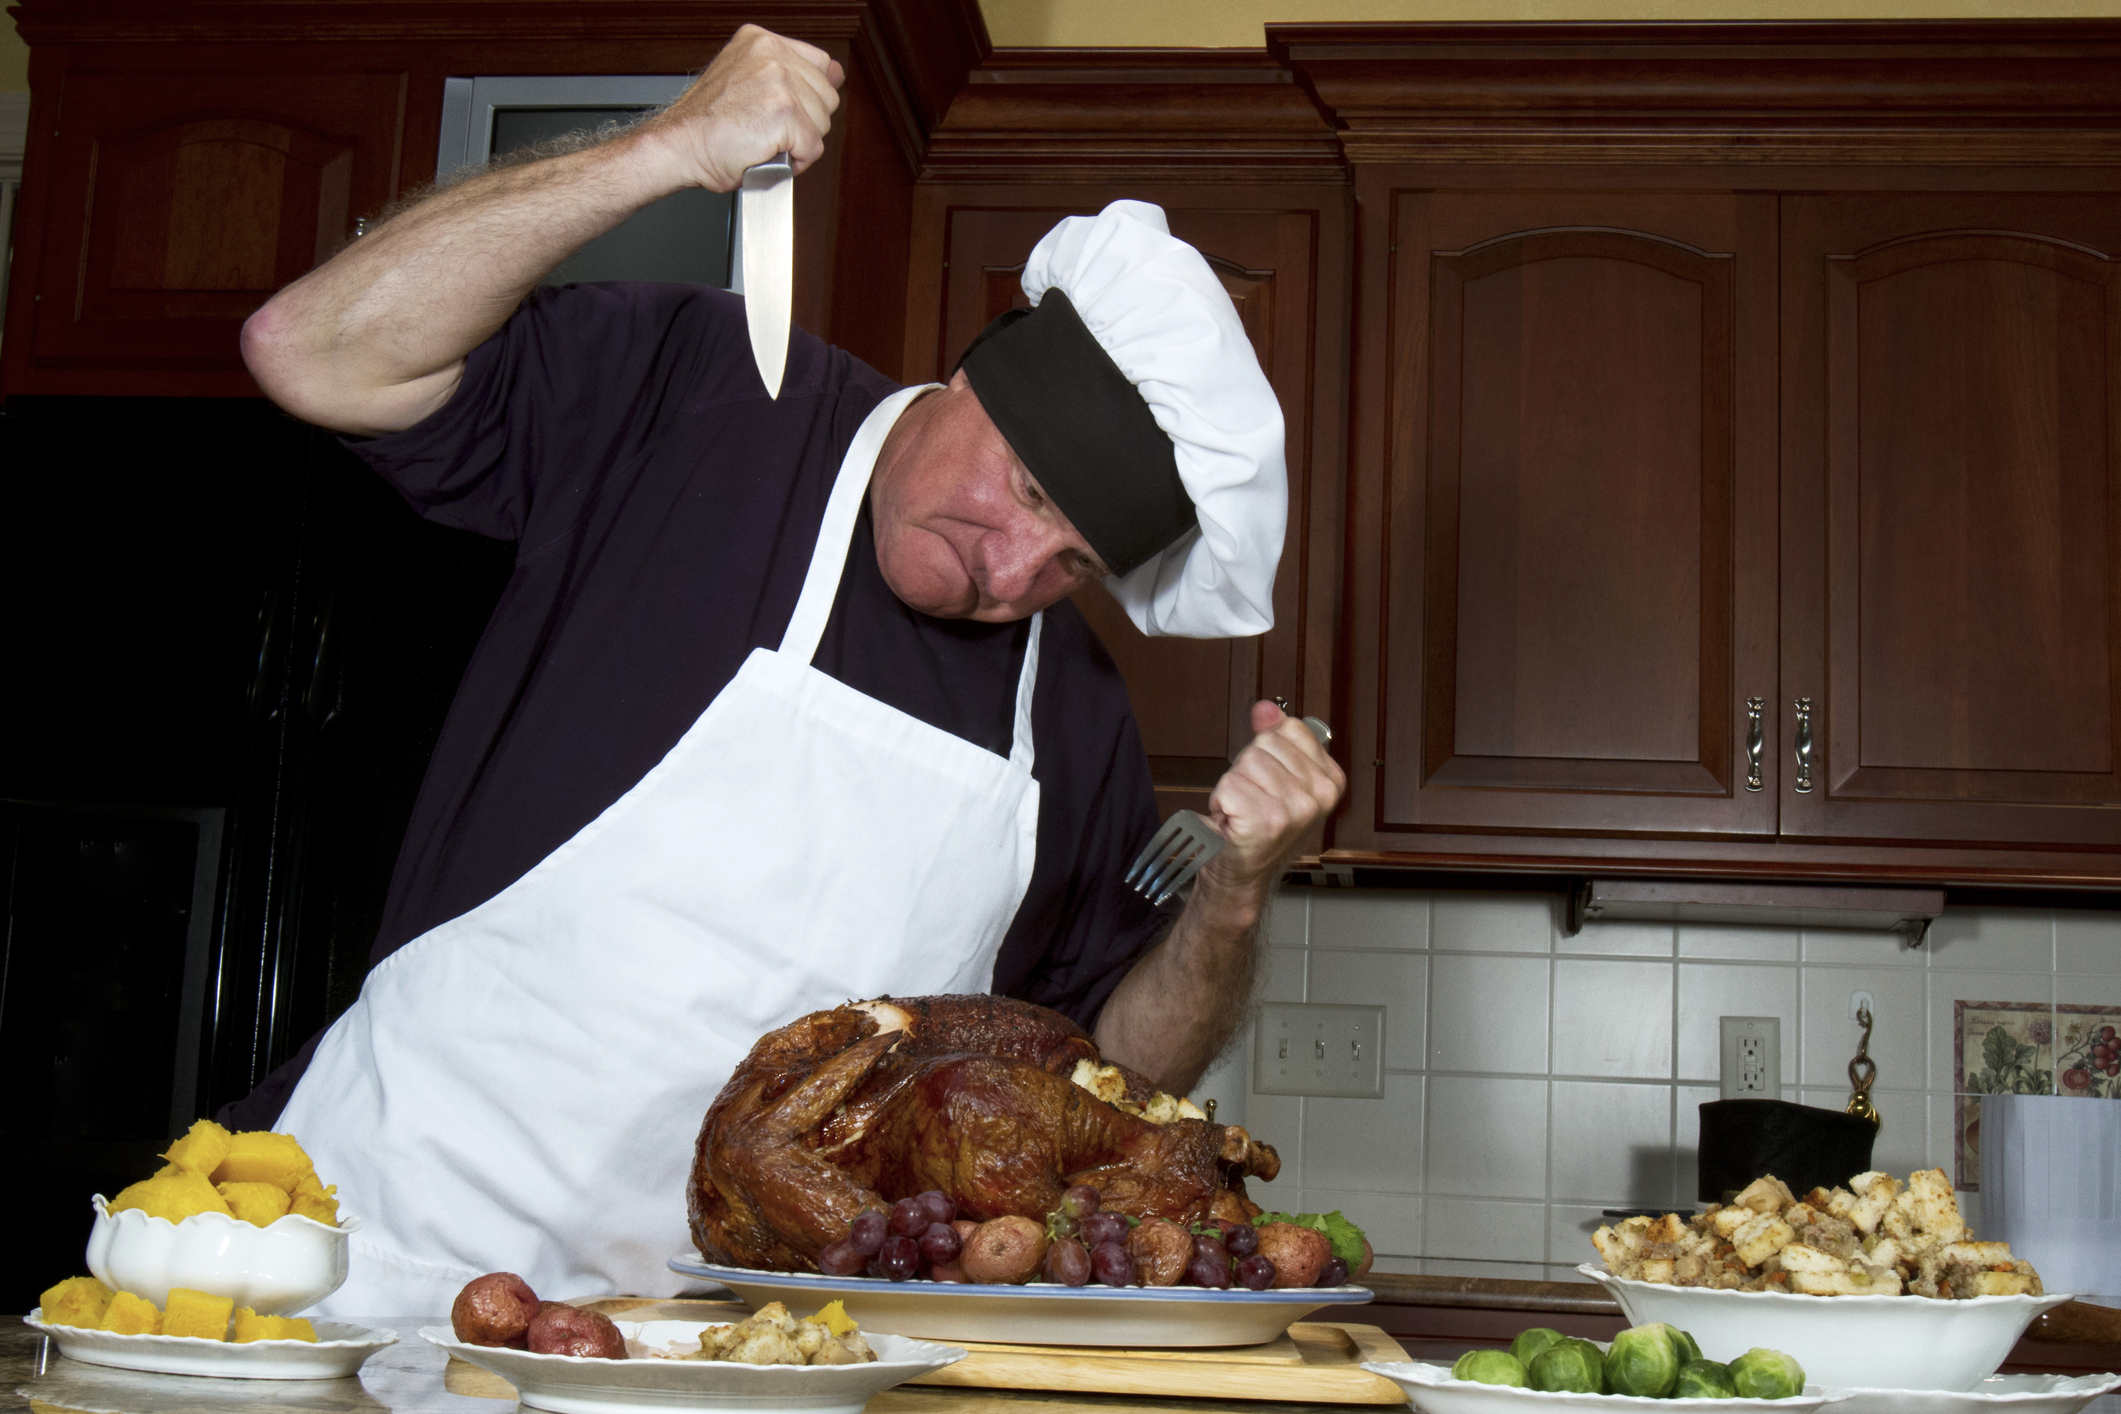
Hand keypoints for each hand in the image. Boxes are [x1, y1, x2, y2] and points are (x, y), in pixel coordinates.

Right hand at [637, 25, 844, 190]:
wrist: (678, 145)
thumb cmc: (705, 124)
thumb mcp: (746, 81)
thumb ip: (790, 74)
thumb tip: (836, 74)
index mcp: (761, 42)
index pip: (820, 65)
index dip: (809, 97)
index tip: (789, 112)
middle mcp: (772, 54)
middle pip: (827, 97)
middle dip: (805, 122)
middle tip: (768, 131)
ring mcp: (779, 81)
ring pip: (822, 123)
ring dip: (798, 143)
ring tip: (765, 142)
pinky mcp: (785, 112)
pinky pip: (812, 147)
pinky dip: (795, 162)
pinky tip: (767, 154)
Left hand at [1200, 701, 1345, 891]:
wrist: (1242, 871)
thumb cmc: (1259, 827)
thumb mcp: (1274, 775)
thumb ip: (1273, 736)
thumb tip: (1266, 708)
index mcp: (1330, 780)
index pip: (1289, 730)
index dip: (1267, 752)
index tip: (1269, 782)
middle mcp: (1319, 795)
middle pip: (1264, 744)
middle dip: (1247, 770)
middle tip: (1252, 799)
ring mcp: (1296, 809)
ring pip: (1245, 763)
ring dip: (1233, 787)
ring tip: (1243, 811)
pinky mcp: (1267, 820)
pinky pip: (1229, 784)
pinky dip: (1221, 801)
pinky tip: (1233, 821)